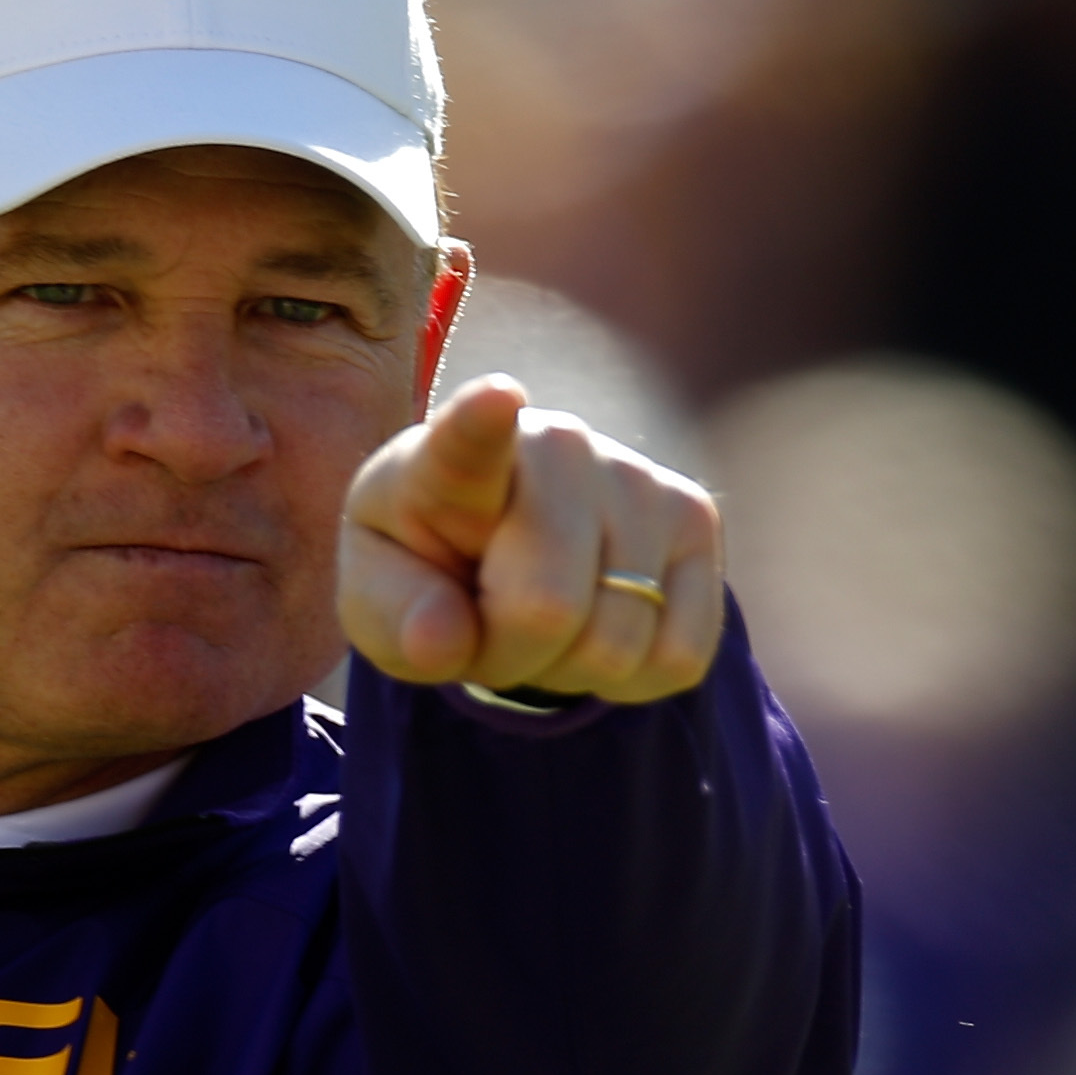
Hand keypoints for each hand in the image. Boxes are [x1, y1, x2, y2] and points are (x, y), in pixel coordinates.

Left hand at [338, 375, 723, 702]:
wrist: (496, 551)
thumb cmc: (425, 570)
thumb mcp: (378, 600)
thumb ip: (394, 618)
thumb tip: (440, 641)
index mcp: (447, 459)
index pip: (467, 441)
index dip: (481, 423)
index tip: (495, 396)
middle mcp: (555, 446)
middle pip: (548, 609)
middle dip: (510, 655)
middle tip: (485, 622)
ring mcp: (636, 477)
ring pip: (617, 643)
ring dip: (567, 668)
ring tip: (537, 616)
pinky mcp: (697, 520)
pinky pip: (678, 656)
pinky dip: (628, 678)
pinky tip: (596, 625)